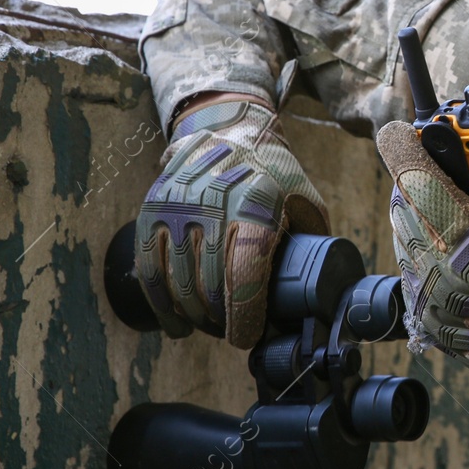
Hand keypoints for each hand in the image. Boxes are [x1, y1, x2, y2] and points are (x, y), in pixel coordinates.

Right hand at [135, 98, 327, 347]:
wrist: (232, 130)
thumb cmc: (276, 176)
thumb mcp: (305, 201)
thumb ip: (313, 244)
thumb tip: (319, 298)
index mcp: (257, 201)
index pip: (245, 273)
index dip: (244, 316)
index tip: (246, 338)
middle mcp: (213, 200)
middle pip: (210, 283)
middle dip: (219, 321)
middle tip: (230, 334)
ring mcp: (178, 203)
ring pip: (179, 279)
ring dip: (192, 316)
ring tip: (209, 328)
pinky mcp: (153, 207)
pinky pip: (150, 266)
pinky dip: (161, 302)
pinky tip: (176, 323)